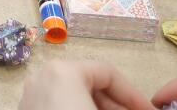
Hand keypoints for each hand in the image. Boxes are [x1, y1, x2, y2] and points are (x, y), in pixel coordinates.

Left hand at [21, 61, 153, 109]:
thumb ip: (129, 106)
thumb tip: (146, 109)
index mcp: (64, 70)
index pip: (109, 73)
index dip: (135, 95)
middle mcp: (43, 76)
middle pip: (90, 84)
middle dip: (117, 103)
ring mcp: (30, 96)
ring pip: (74, 96)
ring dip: (100, 108)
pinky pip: (59, 106)